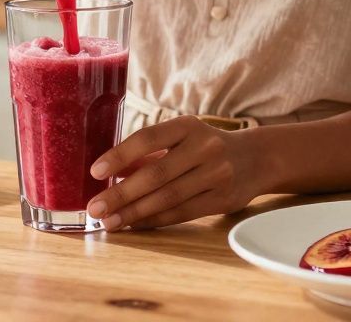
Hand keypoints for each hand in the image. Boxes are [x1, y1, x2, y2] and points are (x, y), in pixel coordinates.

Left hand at [87, 116, 257, 229]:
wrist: (255, 158)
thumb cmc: (205, 146)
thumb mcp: (181, 137)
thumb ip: (149, 153)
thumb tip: (107, 173)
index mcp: (188, 126)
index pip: (148, 138)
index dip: (120, 155)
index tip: (95, 171)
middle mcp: (204, 148)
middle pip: (156, 174)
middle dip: (121, 193)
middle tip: (95, 207)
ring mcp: (216, 174)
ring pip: (167, 198)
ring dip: (134, 212)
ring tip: (109, 221)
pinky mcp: (222, 199)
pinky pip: (181, 213)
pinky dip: (153, 220)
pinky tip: (133, 224)